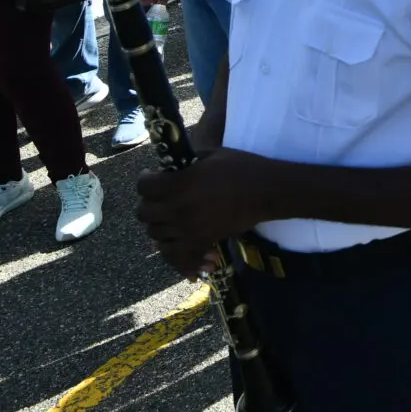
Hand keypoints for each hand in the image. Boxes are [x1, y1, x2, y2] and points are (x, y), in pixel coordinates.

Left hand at [135, 148, 273, 277]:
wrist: (266, 192)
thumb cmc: (242, 167)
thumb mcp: (211, 154)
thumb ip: (186, 161)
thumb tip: (172, 166)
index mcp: (179, 183)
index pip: (144, 186)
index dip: (145, 180)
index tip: (152, 177)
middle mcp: (177, 208)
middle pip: (144, 213)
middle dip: (148, 204)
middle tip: (160, 198)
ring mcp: (187, 229)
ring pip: (155, 235)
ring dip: (159, 226)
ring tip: (169, 219)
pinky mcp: (200, 242)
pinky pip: (176, 256)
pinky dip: (176, 257)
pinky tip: (180, 247)